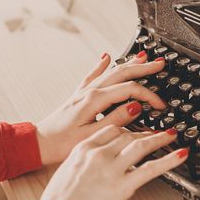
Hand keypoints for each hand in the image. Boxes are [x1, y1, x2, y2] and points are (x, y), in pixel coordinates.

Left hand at [36, 52, 165, 165]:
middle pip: (122, 73)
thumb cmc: (62, 143)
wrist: (39, 143)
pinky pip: (93, 75)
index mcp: (95, 100)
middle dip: (143, 68)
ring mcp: (84, 91)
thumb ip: (115, 120)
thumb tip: (135, 107)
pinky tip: (106, 57)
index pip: (130, 90)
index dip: (149, 96)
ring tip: (143, 56)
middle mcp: (89, 92)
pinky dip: (101, 65)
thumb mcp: (92, 135)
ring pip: (111, 72)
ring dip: (128, 63)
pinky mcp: (79, 95)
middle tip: (160, 64)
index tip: (160, 105)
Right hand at [39, 125, 188, 199]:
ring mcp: (111, 169)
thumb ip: (83, 163)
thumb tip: (96, 165)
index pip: (110, 130)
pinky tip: (179, 154)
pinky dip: (169, 159)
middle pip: (127, 136)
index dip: (127, 129)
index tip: (135, 130)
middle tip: (157, 133)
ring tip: (171, 136)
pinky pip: (150, 168)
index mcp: (83, 148)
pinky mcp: (122, 186)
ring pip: (141, 146)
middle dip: (145, 133)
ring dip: (159, 139)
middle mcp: (98, 154)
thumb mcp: (66, 172)